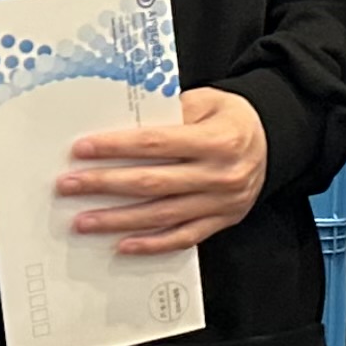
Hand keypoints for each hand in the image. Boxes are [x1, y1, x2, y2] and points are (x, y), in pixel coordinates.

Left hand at [62, 84, 270, 257]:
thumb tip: (121, 126)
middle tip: (69, 186)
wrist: (276, 140)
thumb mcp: (208, 101)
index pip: (155, 144)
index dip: (116, 148)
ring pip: (161, 215)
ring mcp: (221, 203)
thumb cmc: (233, 118)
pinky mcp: (221, 221)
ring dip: (117, 220)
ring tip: (84, 221)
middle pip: (151, 183)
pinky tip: (123, 245)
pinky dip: (151, 244)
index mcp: (217, 140)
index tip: (82, 150)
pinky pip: (182, 238)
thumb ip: (170, 113)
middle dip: (104, 185)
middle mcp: (219, 175)